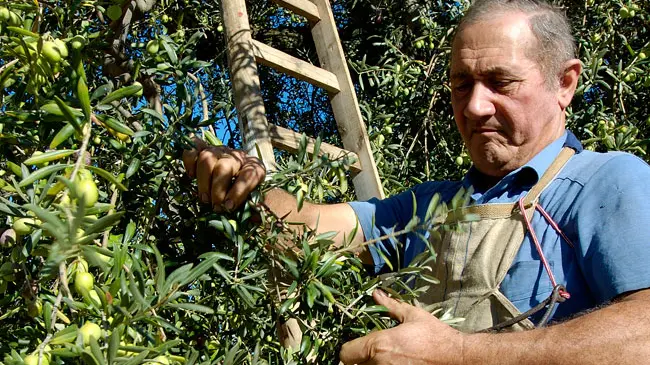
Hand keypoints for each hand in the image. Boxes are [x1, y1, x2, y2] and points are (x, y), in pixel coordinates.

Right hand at [182, 137, 265, 210]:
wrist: (237, 177)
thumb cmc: (246, 194)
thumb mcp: (255, 200)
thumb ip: (255, 207)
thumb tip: (250, 217)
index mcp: (255, 166)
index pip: (248, 174)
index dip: (238, 192)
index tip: (229, 206)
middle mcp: (237, 156)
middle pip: (224, 166)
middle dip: (217, 189)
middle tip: (215, 207)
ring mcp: (220, 151)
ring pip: (206, 158)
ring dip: (203, 181)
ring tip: (204, 199)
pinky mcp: (204, 149)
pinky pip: (193, 149)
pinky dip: (189, 162)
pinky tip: (191, 176)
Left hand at [340, 290, 465, 364]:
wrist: (458, 358)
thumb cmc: (435, 336)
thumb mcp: (413, 316)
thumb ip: (391, 306)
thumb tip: (376, 294)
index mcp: (379, 345)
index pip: (346, 354)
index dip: (349, 350)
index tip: (356, 347)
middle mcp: (380, 364)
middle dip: (358, 360)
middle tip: (369, 353)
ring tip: (381, 359)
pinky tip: (392, 364)